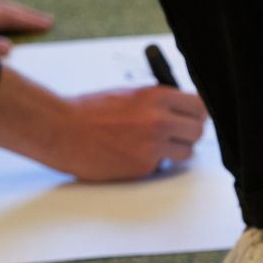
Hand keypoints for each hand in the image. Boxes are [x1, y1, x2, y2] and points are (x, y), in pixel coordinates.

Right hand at [49, 85, 208, 180]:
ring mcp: (153, 146)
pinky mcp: (144, 167)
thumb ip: (157, 103)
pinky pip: (161, 166)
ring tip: (153, 145)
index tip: (193, 117)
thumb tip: (180, 111)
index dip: (196, 113)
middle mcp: (159, 121)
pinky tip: (131, 154)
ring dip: (175, 150)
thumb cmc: (89, 112)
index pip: (199, 106)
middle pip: (198, 131)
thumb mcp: (129, 95)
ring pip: (186, 152)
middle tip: (176, 134)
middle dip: (189, 133)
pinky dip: (152, 162)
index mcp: (157, 97)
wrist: (63, 131)